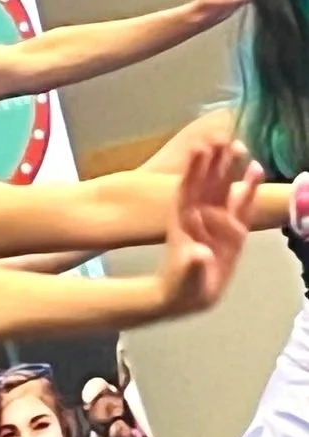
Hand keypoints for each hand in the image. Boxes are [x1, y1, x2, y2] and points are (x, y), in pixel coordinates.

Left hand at [159, 137, 261, 316]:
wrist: (183, 298)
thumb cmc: (180, 289)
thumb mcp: (184, 281)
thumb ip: (191, 268)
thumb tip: (199, 255)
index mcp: (183, 225)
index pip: (188, 192)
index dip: (193, 172)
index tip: (199, 150)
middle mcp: (198, 218)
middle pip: (206, 185)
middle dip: (213, 162)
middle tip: (223, 138)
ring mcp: (215, 221)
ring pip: (223, 189)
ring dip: (229, 168)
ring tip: (238, 145)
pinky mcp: (230, 229)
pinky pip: (241, 204)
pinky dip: (248, 188)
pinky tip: (256, 169)